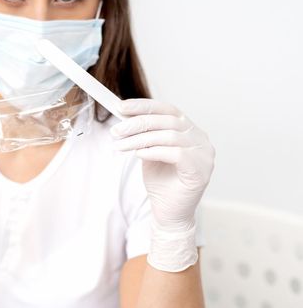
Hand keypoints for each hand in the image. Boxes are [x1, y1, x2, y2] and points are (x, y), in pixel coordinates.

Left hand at [110, 98, 214, 270]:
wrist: (169, 213)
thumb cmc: (160, 183)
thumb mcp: (148, 152)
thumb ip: (143, 135)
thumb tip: (123, 116)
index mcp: (189, 130)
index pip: (167, 109)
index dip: (143, 106)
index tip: (120, 106)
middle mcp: (200, 138)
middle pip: (167, 121)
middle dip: (137, 123)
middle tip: (116, 130)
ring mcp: (204, 154)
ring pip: (169, 136)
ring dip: (140, 139)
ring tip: (121, 146)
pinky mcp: (201, 170)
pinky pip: (176, 153)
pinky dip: (154, 151)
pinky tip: (138, 155)